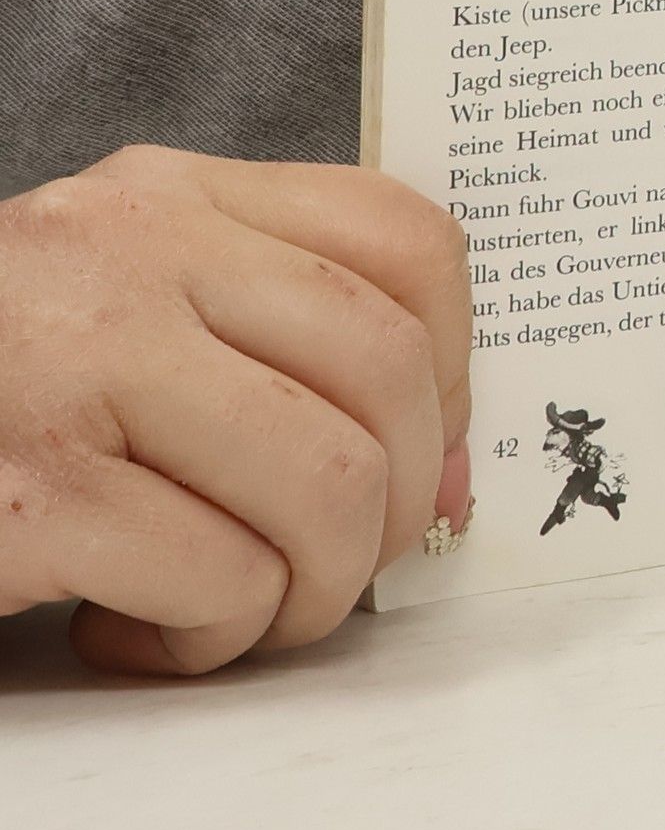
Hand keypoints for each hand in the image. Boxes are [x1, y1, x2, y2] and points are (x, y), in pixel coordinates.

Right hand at [0, 147, 472, 672]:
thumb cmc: (4, 397)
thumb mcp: (140, 320)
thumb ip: (285, 356)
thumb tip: (453, 481)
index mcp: (171, 194)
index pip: (404, 237)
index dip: (455, 363)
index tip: (424, 447)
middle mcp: (129, 248)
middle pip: (389, 368)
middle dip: (403, 502)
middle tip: (337, 562)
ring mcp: (72, 359)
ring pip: (333, 478)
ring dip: (318, 587)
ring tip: (245, 610)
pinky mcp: (25, 487)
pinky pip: (223, 573)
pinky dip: (214, 635)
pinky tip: (136, 630)